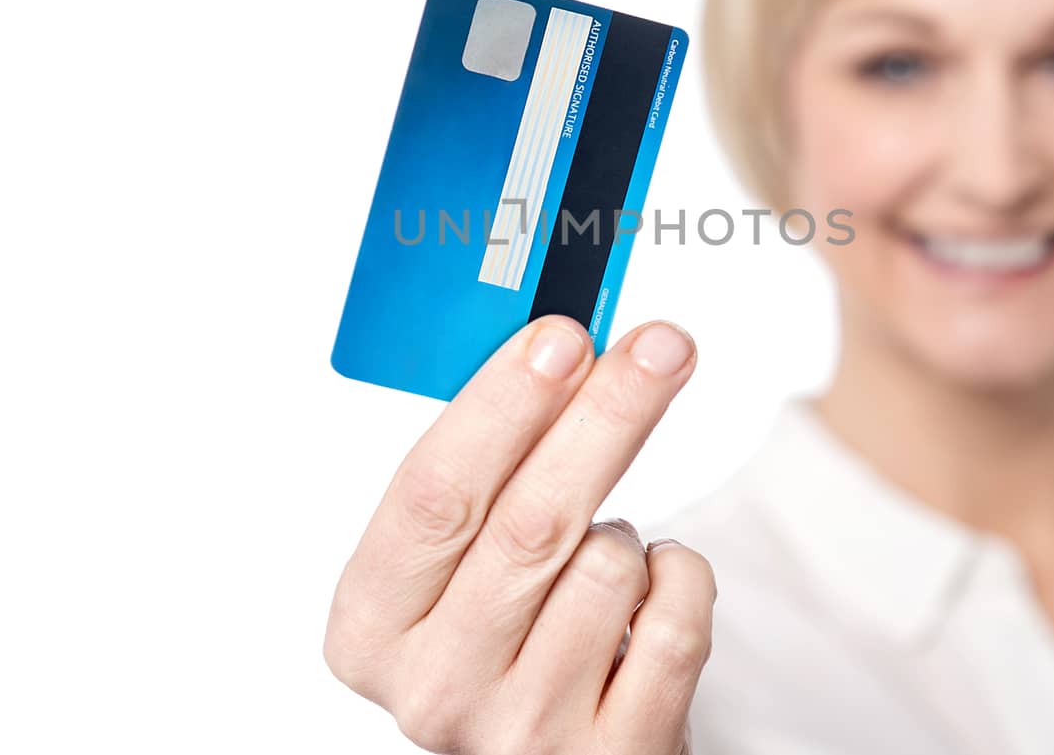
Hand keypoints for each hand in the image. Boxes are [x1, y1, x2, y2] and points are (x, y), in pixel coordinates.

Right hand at [324, 314, 714, 754]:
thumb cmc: (503, 642)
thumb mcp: (451, 570)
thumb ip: (479, 477)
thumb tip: (554, 349)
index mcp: (372, 629)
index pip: (432, 495)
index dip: (501, 408)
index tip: (560, 340)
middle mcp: (436, 689)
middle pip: (529, 522)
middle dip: (603, 416)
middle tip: (657, 349)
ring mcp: (525, 731)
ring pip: (609, 568)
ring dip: (628, 531)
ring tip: (603, 554)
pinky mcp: (614, 754)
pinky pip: (676, 624)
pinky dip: (680, 578)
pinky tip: (650, 590)